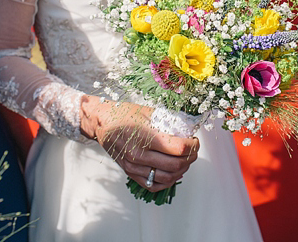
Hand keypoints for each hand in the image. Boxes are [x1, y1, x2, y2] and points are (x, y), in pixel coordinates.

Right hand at [80, 97, 198, 192]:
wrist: (102, 123)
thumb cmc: (124, 114)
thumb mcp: (148, 112)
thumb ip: (169, 121)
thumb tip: (189, 128)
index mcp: (144, 137)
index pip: (179, 148)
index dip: (193, 145)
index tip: (194, 140)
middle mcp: (138, 155)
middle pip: (176, 165)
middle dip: (191, 157)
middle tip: (193, 149)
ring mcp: (134, 167)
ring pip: (168, 178)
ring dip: (183, 170)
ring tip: (185, 159)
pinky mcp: (131, 174)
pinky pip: (154, 185)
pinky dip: (168, 182)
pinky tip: (174, 172)